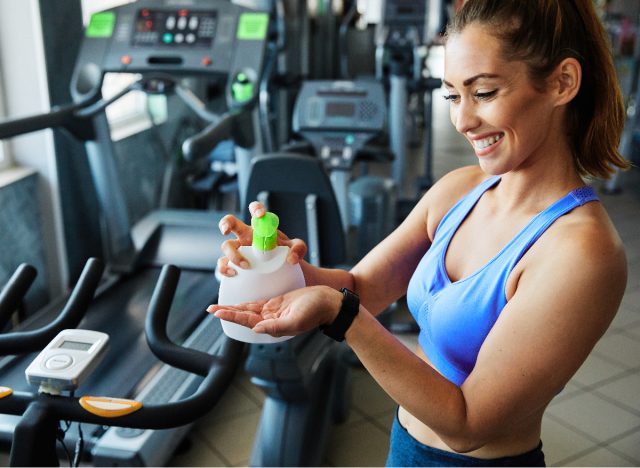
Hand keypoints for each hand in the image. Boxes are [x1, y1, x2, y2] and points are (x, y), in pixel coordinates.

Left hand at [207, 286, 341, 336]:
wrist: (328, 303)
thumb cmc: (316, 311)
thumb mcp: (296, 319)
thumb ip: (276, 326)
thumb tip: (256, 329)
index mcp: (273, 326)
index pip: (247, 321)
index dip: (232, 316)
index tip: (218, 312)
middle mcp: (270, 320)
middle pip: (244, 316)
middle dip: (227, 312)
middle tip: (211, 309)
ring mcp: (273, 312)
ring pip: (249, 310)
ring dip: (234, 309)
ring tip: (219, 307)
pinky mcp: (278, 303)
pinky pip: (258, 303)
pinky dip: (247, 303)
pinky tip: (238, 304)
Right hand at [217, 201, 307, 276]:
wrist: (285, 272)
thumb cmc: (287, 254)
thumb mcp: (297, 249)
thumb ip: (299, 249)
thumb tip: (291, 258)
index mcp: (260, 226)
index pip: (255, 210)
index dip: (256, 208)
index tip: (260, 215)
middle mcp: (246, 235)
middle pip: (230, 222)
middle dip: (225, 223)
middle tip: (226, 231)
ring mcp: (238, 249)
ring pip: (226, 246)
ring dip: (233, 254)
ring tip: (246, 265)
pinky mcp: (234, 264)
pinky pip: (223, 264)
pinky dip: (225, 268)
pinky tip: (234, 274)